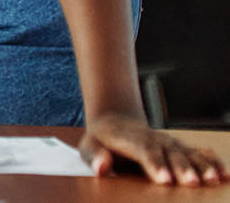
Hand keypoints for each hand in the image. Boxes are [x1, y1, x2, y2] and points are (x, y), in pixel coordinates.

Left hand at [80, 111, 225, 185]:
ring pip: (187, 153)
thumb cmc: (101, 140)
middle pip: (170, 153)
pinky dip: (212, 161)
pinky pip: (199, 153)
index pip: (144, 150)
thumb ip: (94, 156)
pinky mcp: (180, 148)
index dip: (155, 164)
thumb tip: (101, 166)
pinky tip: (223, 174)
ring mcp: (169, 143)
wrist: (116, 121)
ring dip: (201, 165)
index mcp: (131, 139)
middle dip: (182, 168)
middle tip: (191, 184)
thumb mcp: (88, 145)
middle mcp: (154, 139)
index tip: (164, 180)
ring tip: (212, 179)